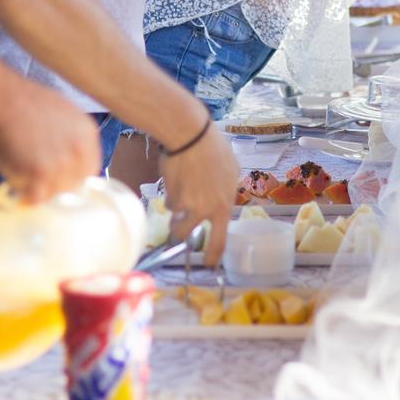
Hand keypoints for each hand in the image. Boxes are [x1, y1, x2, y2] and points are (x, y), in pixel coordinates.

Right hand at [0, 82, 100, 203]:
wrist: (0, 100)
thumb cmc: (22, 105)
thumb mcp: (61, 115)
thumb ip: (70, 140)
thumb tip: (70, 164)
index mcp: (87, 133)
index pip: (89, 170)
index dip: (72, 177)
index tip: (58, 179)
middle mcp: (78, 149)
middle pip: (74, 184)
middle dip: (55, 185)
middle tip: (36, 179)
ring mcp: (60, 163)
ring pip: (55, 194)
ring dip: (39, 190)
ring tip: (23, 175)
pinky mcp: (39, 172)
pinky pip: (37, 197)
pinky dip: (25, 195)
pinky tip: (17, 183)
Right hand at [159, 122, 238, 265]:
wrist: (191, 136)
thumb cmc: (214, 149)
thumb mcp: (231, 171)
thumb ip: (226, 191)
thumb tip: (222, 202)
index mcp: (224, 205)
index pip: (220, 240)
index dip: (214, 255)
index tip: (210, 263)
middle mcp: (205, 209)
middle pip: (185, 233)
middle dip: (179, 234)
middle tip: (176, 231)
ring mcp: (186, 203)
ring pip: (173, 217)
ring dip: (173, 211)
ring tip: (177, 194)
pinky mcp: (170, 194)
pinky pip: (168, 201)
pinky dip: (170, 193)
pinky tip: (176, 177)